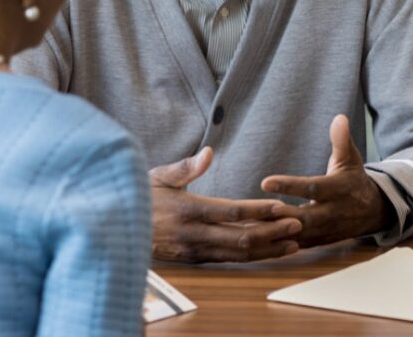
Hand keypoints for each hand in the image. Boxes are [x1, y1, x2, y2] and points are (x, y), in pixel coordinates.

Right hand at [149, 147, 302, 262]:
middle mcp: (193, 234)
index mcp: (187, 210)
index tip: (281, 205)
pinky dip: (252, 256)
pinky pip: (228, 259)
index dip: (258, 210)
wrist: (113, 230)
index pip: (231, 212)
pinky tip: (270, 250)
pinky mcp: (195, 259)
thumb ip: (186, 166)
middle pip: (240, 237)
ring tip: (293, 242)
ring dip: (268, 249)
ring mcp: (194, 250)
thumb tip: (208, 152)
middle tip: (299, 223)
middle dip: (272, 232)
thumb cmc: (139, 196)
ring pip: (237, 254)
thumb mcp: (157, 176)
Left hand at [261, 115, 390, 247]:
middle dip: (280, 216)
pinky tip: (256, 240)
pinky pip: (296, 245)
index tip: (265, 182)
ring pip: (297, 235)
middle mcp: (332, 213)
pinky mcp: (318, 242)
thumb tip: (340, 117)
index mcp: (339, 189)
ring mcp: (326, 230)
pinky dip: (277, 244)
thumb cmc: (354, 179)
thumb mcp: (351, 158)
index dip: (289, 186)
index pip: (312, 187)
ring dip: (275, 233)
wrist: (372, 211)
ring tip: (248, 227)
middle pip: (304, 217)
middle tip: (255, 211)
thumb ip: (342, 140)